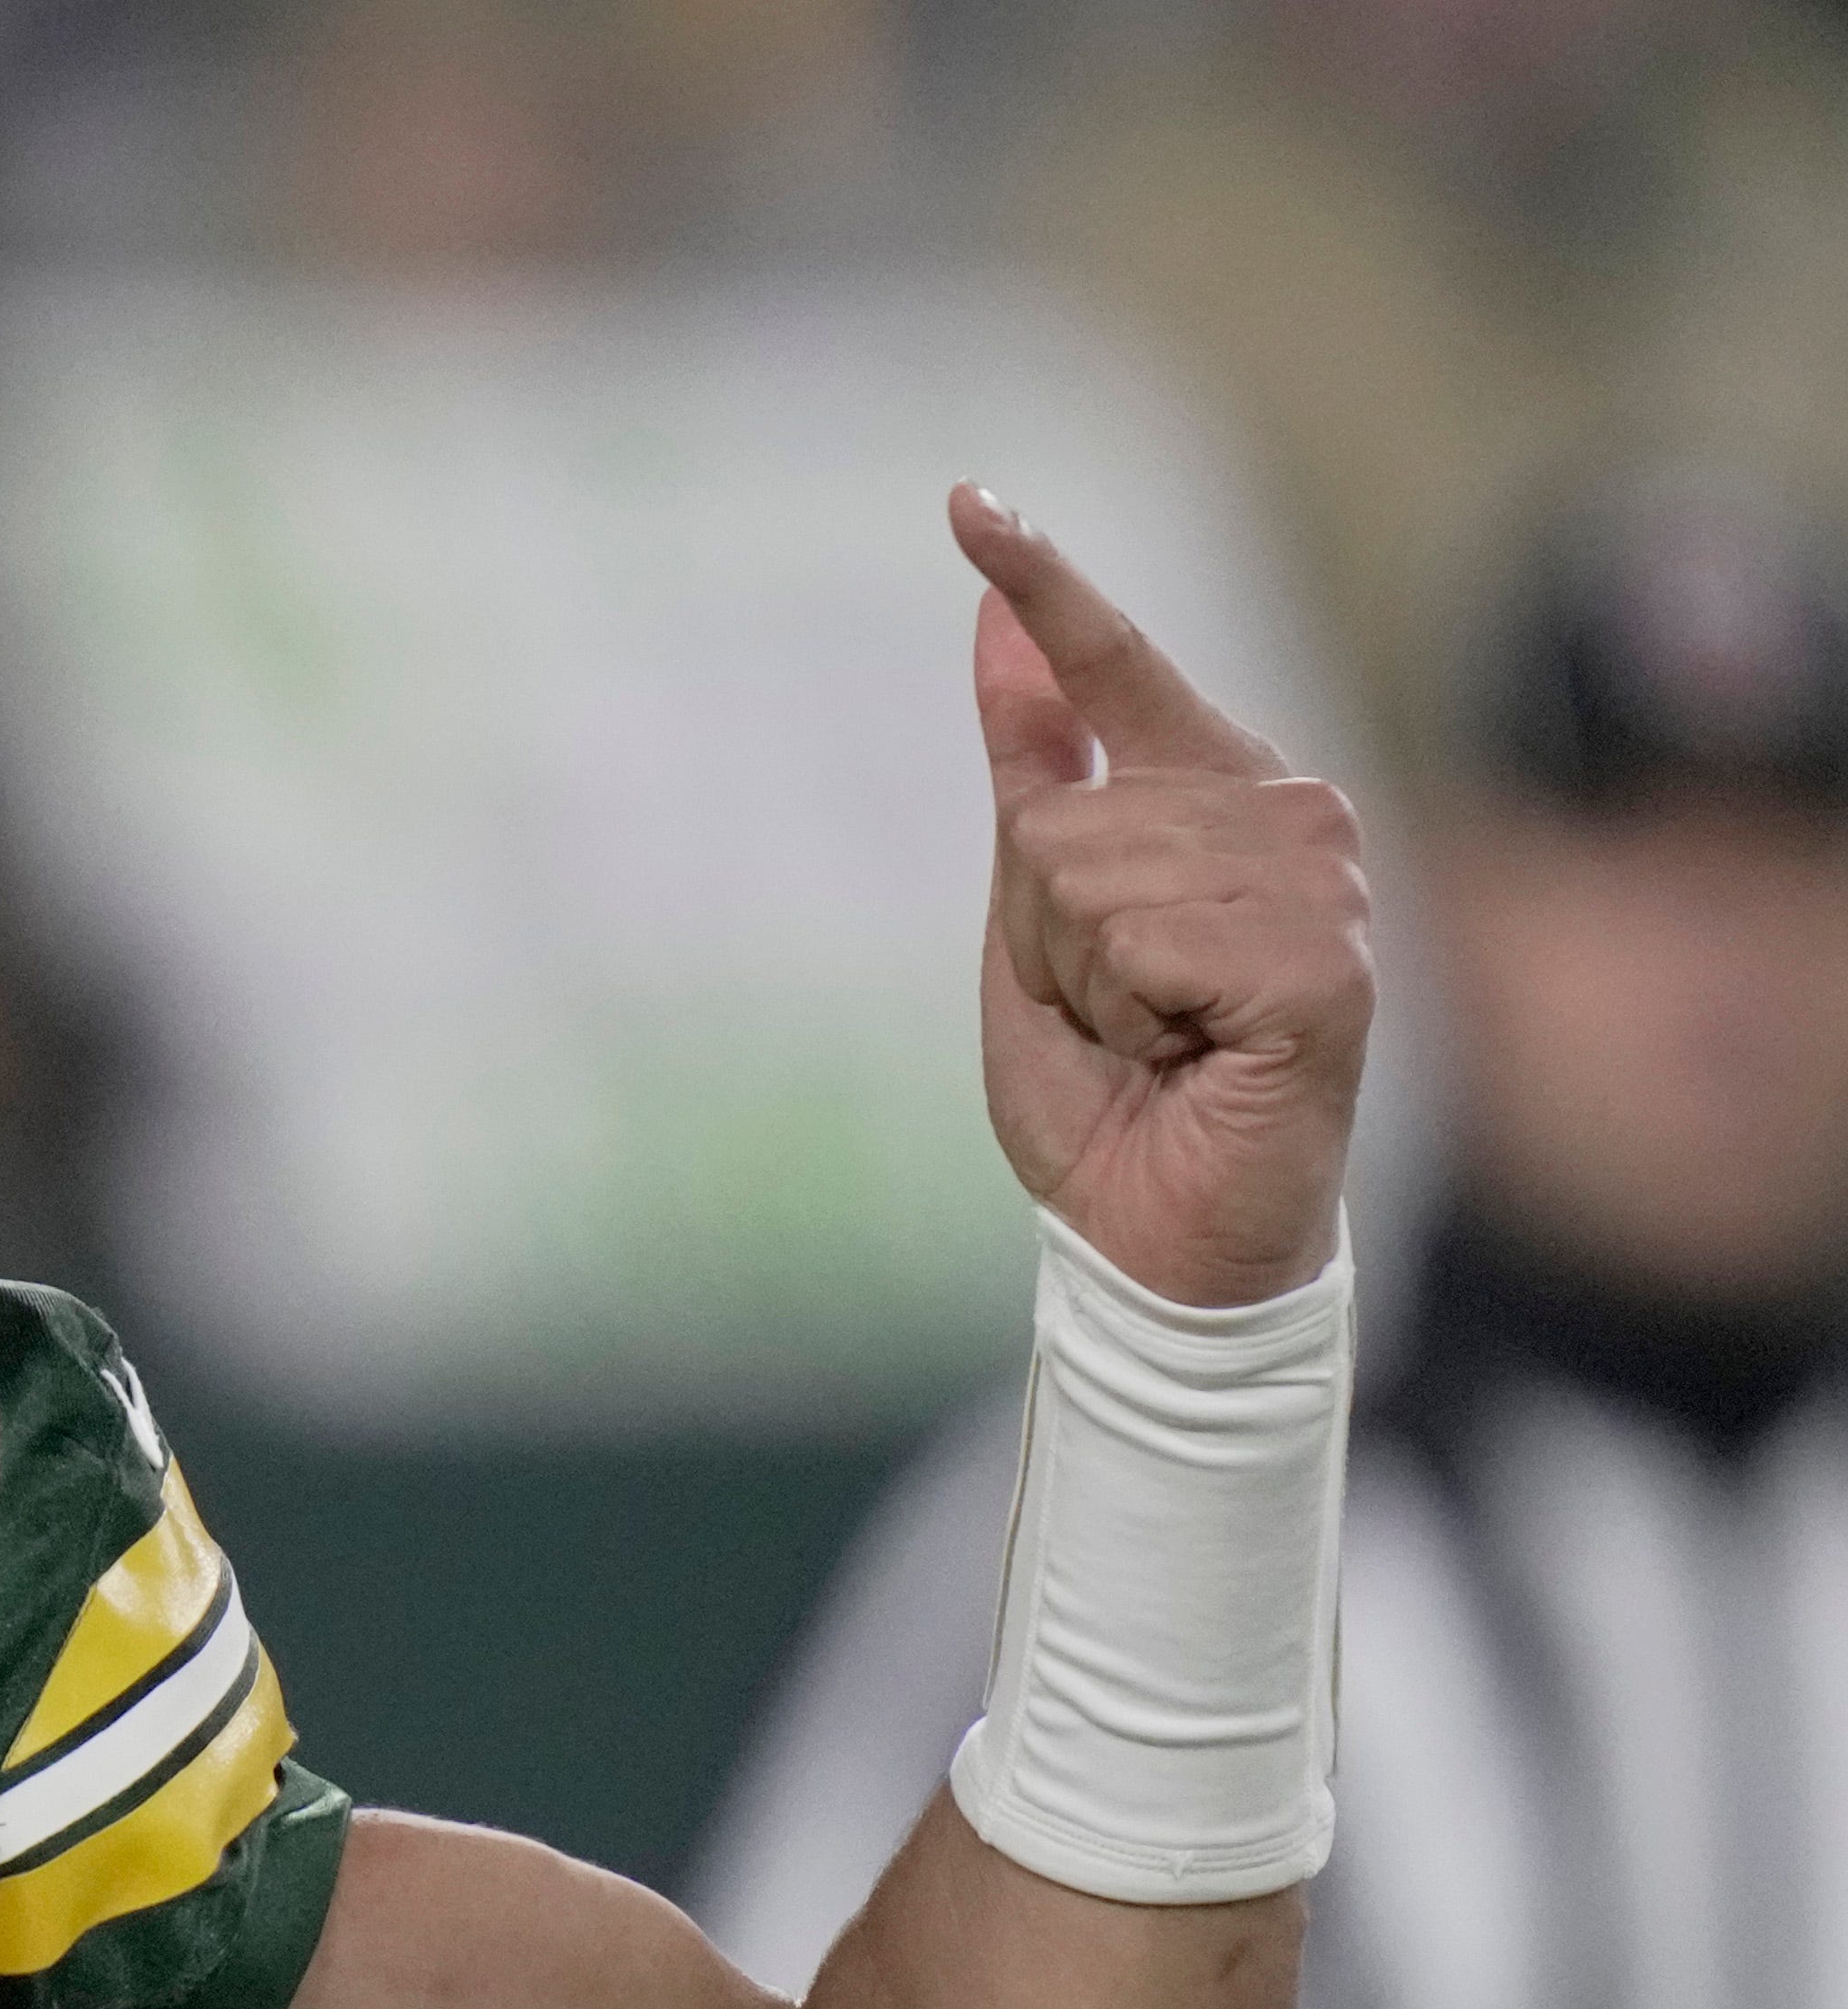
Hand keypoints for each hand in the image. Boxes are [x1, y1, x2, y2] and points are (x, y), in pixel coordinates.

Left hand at [955, 486, 1377, 1310]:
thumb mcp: (1031, 920)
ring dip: (1084, 985)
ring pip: (1089, 880)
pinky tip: (1190, 1055)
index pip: (1115, 664)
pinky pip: (1143, 943)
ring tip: (1153, 1036)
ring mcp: (1317, 882)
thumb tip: (991, 624)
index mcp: (1214, 796)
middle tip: (1114, 1012)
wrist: (1160, 1229)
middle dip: (1043, 938)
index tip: (967, 500)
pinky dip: (1129, 1017)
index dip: (1045, 584)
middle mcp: (1283, 813)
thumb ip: (1032, 775)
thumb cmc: (1106, 1087)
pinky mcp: (1320, 962)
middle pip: (1059, 818)